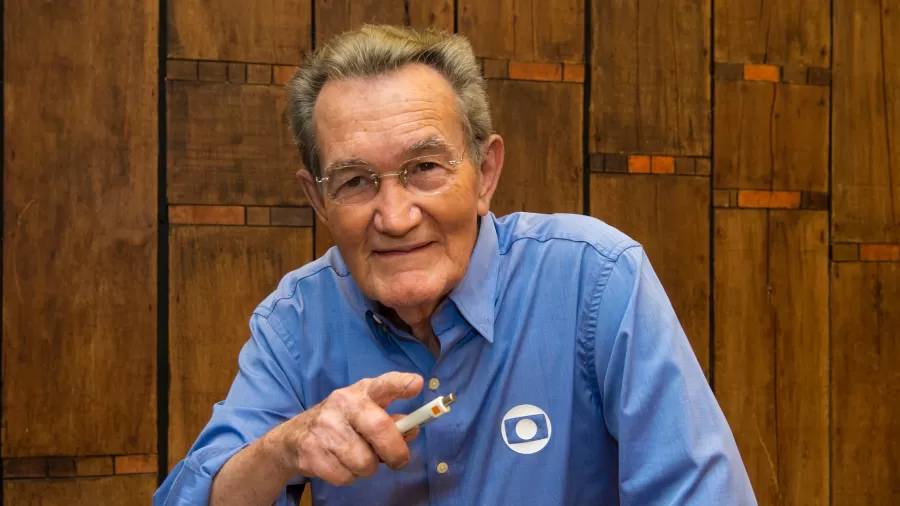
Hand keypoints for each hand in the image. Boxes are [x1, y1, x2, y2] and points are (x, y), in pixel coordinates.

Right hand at [271, 372, 423, 485]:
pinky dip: (349, 476)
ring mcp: (325, 427)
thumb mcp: (365, 412)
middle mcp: (342, 404)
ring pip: (365, 462)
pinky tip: (340, 462)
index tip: (416, 384)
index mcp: (360, 392)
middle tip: (399, 460)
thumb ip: (391, 420)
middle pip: (380, 428)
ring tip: (357, 457)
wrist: (295, 436)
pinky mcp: (312, 452)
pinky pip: (347, 477)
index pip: (383, 384)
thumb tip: (412, 431)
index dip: (400, 384)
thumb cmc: (342, 422)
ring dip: (367, 467)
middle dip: (395, 451)